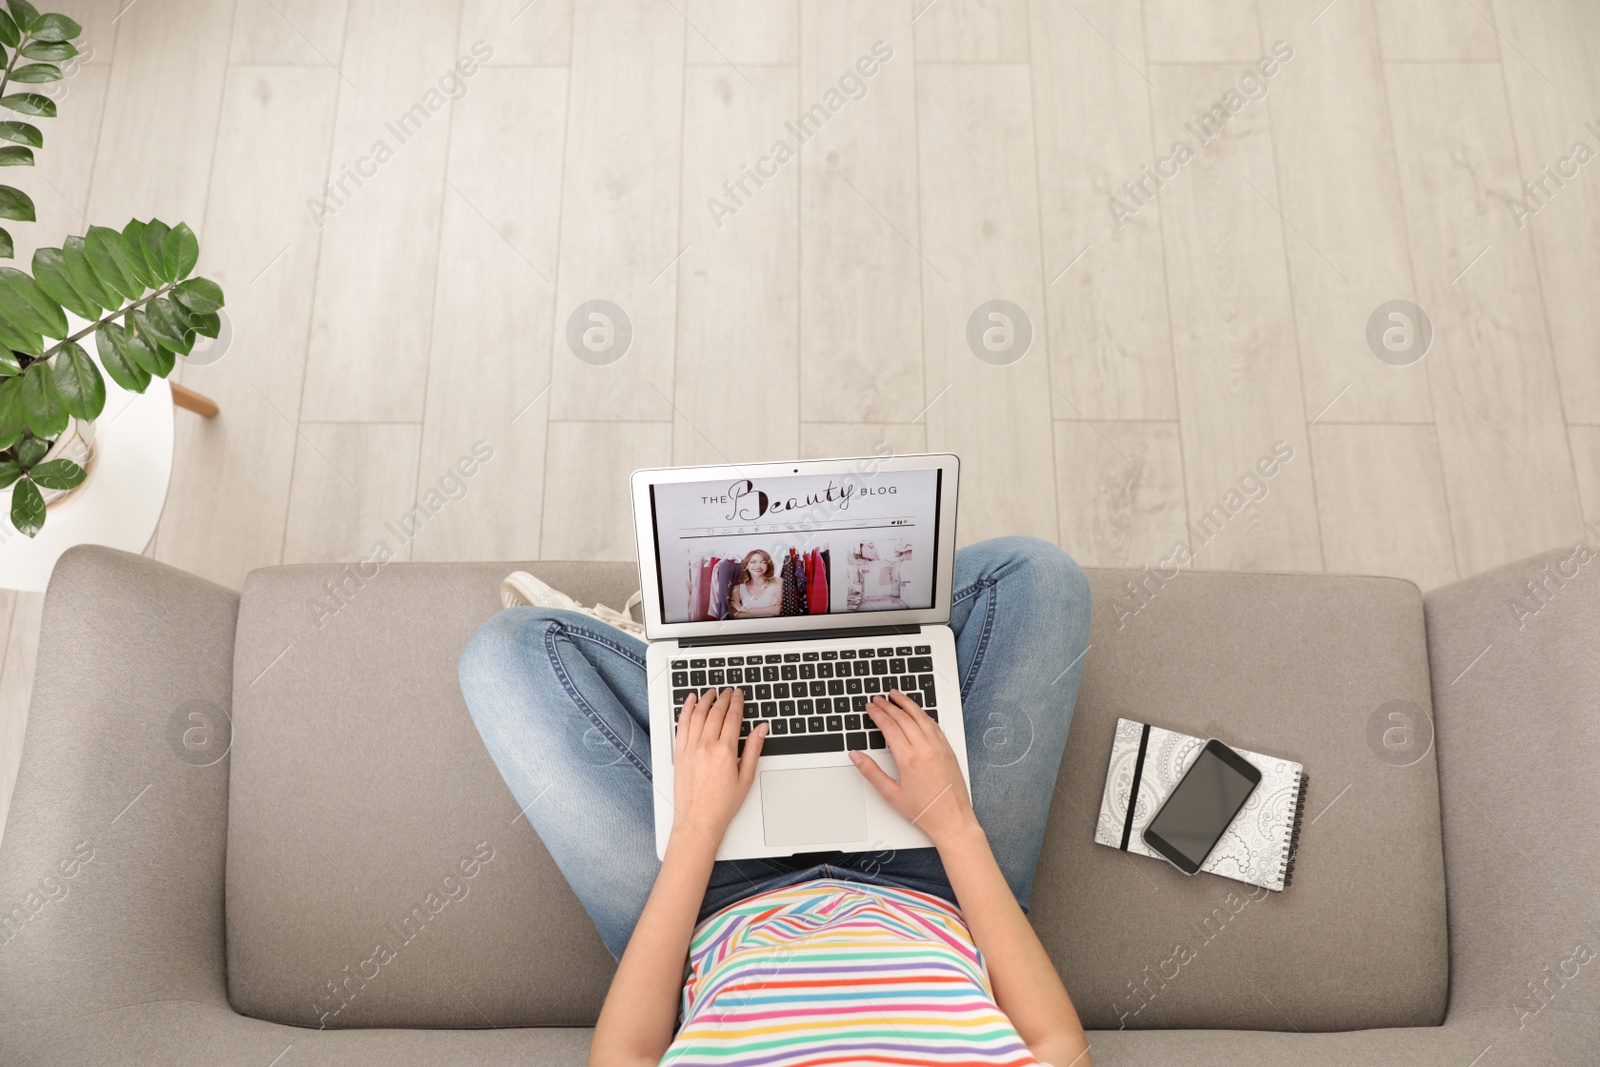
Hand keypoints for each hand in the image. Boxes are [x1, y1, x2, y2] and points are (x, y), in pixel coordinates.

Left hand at [670, 688, 766, 849]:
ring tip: (711, 692)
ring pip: (698, 714)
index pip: (732, 717)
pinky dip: (686, 710)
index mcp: (725, 751)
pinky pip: (682, 724)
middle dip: (723, 698)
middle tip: (728, 691)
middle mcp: (706, 746)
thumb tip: (761, 729)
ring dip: (705, 700)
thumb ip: (753, 749)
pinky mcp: (679, 753)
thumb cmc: (722, 804)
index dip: (736, 702)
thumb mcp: (746, 777)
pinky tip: (690, 702)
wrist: (698, 820)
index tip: (738, 694)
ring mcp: (690, 748)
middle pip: (715, 712)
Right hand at [849, 690, 979, 846]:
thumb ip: (871, 772)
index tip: (870, 707)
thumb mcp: (890, 794)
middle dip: (888, 705)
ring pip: (921, 716)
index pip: (889, 726)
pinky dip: (923, 714)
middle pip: (903, 717)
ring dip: (907, 703)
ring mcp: (939, 747)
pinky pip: (934, 725)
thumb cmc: (924, 810)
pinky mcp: (948, 750)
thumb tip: (856, 756)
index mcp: (909, 758)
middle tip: (878, 698)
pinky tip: (917, 711)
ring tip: (897, 695)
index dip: (877, 714)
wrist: (952, 820)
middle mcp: (925, 749)